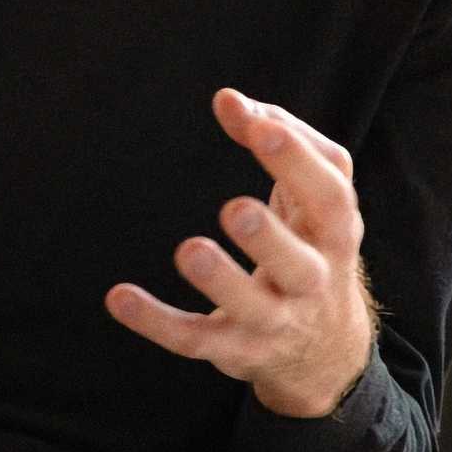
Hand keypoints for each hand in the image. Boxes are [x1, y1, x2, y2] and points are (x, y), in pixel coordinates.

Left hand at [104, 90, 375, 417]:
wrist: (325, 351)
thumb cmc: (310, 243)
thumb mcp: (310, 196)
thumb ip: (278, 137)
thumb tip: (230, 100)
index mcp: (334, 235)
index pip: (330, 197)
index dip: (299, 161)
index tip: (260, 127)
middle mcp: (313, 282)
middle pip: (300, 266)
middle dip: (270, 239)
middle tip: (235, 208)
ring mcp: (275, 322)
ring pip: (252, 309)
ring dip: (221, 282)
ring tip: (189, 250)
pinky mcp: (235, 349)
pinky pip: (195, 339)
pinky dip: (156, 322)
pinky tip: (118, 297)